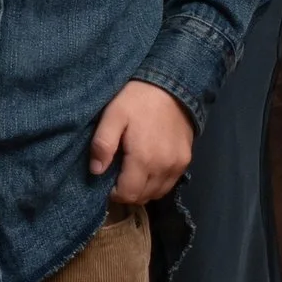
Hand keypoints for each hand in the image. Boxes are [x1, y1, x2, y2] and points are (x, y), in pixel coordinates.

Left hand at [88, 79, 194, 200]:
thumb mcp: (113, 116)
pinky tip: (148, 168)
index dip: (114, 193)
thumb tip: (95, 171)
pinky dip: (157, 182)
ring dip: (142, 189)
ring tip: (131, 173)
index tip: (107, 181)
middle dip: (127, 192)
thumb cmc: (137, 100)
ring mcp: (178, 165)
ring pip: (157, 193)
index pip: (128, 194)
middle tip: (117, 176)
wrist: (171, 85)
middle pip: (143, 196)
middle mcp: (164, 167)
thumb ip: (103, 144)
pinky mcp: (186, 160)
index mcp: (144, 159)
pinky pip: (170, 183)